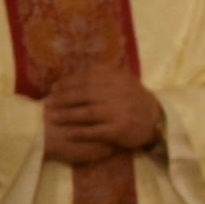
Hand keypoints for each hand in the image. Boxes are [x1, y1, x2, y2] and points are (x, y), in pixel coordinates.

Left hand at [42, 65, 161, 160]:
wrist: (156, 119)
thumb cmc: (134, 99)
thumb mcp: (124, 80)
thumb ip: (105, 73)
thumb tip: (80, 70)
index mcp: (118, 78)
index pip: (88, 77)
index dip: (68, 82)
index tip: (54, 87)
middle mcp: (118, 92)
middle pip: (84, 94)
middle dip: (63, 98)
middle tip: (48, 102)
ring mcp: (119, 111)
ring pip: (87, 112)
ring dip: (67, 115)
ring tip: (53, 117)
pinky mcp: (119, 128)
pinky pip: (95, 131)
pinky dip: (80, 132)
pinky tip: (68, 133)